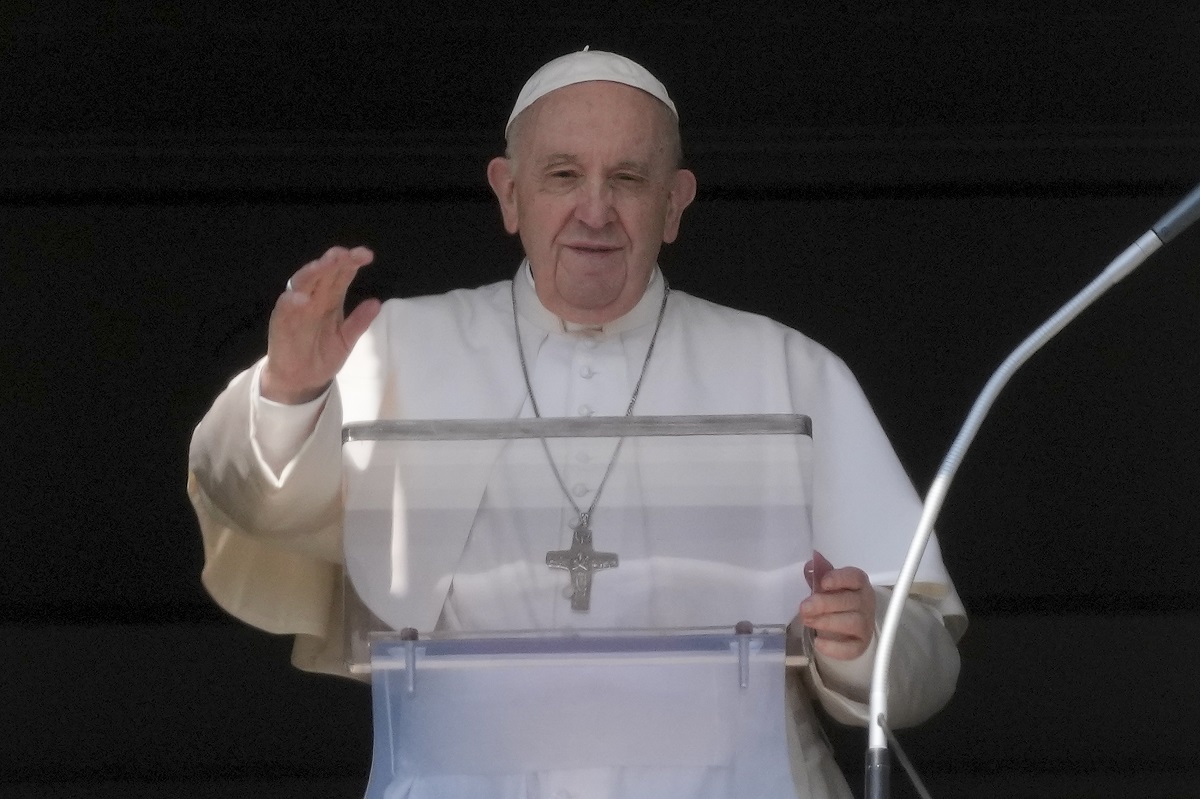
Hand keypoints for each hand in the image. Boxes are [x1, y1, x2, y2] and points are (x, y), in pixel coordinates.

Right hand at [260, 246, 381, 404]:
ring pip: (303, 283)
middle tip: (346, 254)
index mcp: (331, 299)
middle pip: (323, 273)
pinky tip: (302, 298)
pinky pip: (285, 308)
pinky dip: (292, 301)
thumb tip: (376, 302)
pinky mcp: (281, 322)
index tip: (367, 255)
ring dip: (313, 272)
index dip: (352, 262)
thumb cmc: (323, 355)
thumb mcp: (347, 340)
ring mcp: (296, 308)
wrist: (301, 381)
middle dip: (334, 261)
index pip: (341, 275)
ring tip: (326, 264)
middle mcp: (314, 298)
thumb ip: (359, 322)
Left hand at [798, 551, 876, 660]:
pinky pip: (852, 648)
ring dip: (827, 622)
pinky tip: (819, 642)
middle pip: (850, 601)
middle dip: (824, 604)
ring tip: (808, 621)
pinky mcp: (861, 644)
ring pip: (853, 622)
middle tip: (804, 608)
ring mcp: (866, 624)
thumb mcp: (828, 586)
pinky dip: (835, 647)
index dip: (839, 579)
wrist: (848, 625)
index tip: (823, 583)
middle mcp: (866, 602)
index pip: (855, 577)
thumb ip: (818, 575)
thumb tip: (809, 566)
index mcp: (858, 584)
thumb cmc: (837, 600)